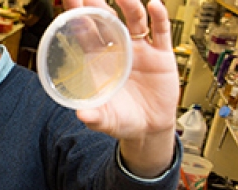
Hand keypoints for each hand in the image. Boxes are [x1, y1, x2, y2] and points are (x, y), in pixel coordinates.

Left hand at [63, 0, 178, 140]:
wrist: (150, 128)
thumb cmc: (122, 120)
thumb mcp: (105, 120)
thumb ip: (93, 116)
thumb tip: (82, 115)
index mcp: (98, 61)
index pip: (84, 32)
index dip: (77, 15)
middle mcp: (118, 50)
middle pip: (107, 19)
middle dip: (98, 3)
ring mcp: (140, 50)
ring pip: (134, 20)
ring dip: (129, 5)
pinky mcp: (160, 55)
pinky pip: (160, 32)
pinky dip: (159, 17)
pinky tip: (154, 5)